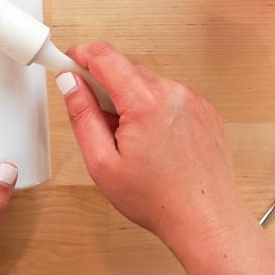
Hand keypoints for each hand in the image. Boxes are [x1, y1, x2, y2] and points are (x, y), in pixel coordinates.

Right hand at [58, 42, 248, 253]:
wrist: (205, 220)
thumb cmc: (158, 200)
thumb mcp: (102, 163)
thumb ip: (82, 116)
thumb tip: (70, 84)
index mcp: (145, 102)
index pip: (104, 55)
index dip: (79, 55)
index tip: (67, 64)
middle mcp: (173, 94)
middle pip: (126, 70)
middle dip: (107, 89)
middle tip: (103, 124)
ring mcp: (193, 101)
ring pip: (149, 85)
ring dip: (134, 102)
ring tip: (135, 143)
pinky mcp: (206, 111)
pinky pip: (171, 98)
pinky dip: (158, 112)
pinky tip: (157, 144)